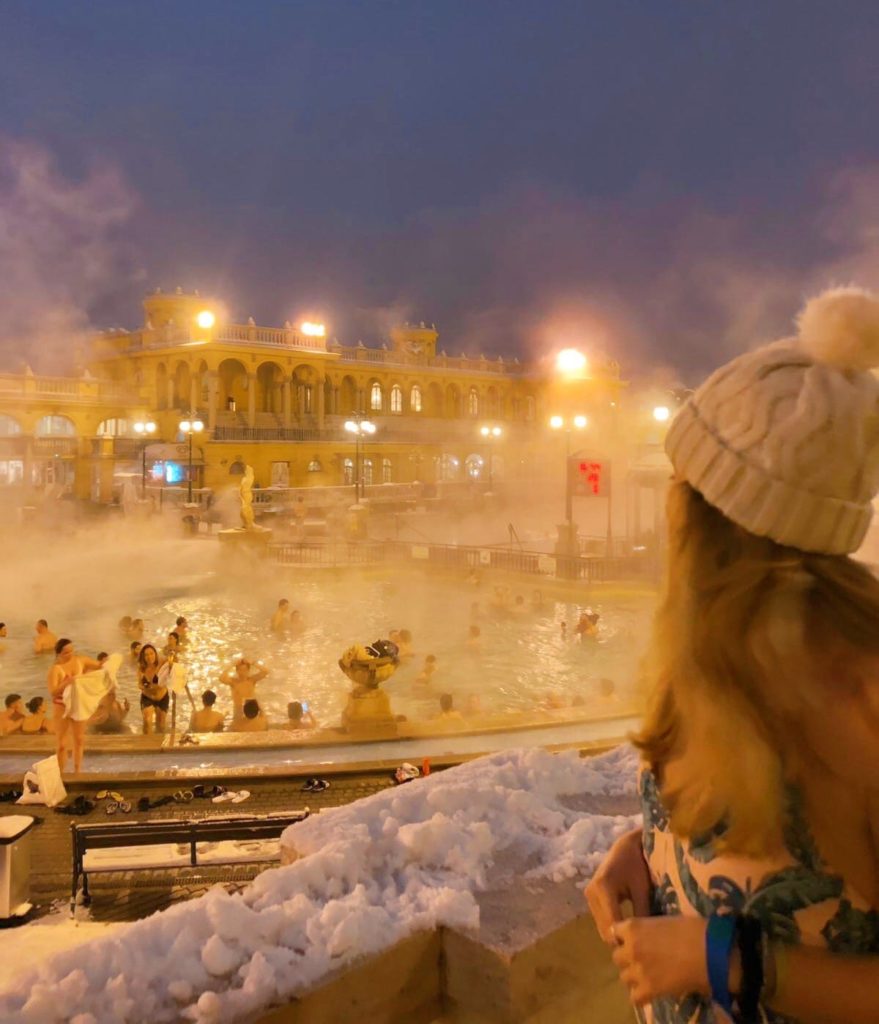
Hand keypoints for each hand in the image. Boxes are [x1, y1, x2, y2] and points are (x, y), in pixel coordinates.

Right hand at [585, 828, 651, 943]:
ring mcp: (589, 896)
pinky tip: (628, 930)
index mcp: (602, 888)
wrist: (626, 847)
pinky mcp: (591, 898)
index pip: (612, 924)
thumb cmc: (637, 864)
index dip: (625, 940)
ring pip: (602, 927)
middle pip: (605, 929)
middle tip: (640, 950)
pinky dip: (613, 927)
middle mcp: (591, 893)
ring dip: (616, 935)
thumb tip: (646, 941)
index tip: (641, 952)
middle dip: (620, 940)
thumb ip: (642, 913)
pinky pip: (602, 920)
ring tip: (636, 942)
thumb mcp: (642, 889)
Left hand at [611, 916, 708, 1005]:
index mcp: (633, 927)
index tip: (633, 941)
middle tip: (643, 960)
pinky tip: (652, 992)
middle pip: (616, 957)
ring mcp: (637, 970)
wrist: (708, 951)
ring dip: (634, 976)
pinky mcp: (648, 990)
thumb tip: (649, 936)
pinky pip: (634, 997)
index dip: (623, 938)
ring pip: (624, 977)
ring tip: (649, 977)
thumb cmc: (692, 929)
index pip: (614, 933)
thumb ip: (648, 929)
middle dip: (627, 958)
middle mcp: (630, 948)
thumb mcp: (663, 921)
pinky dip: (641, 996)